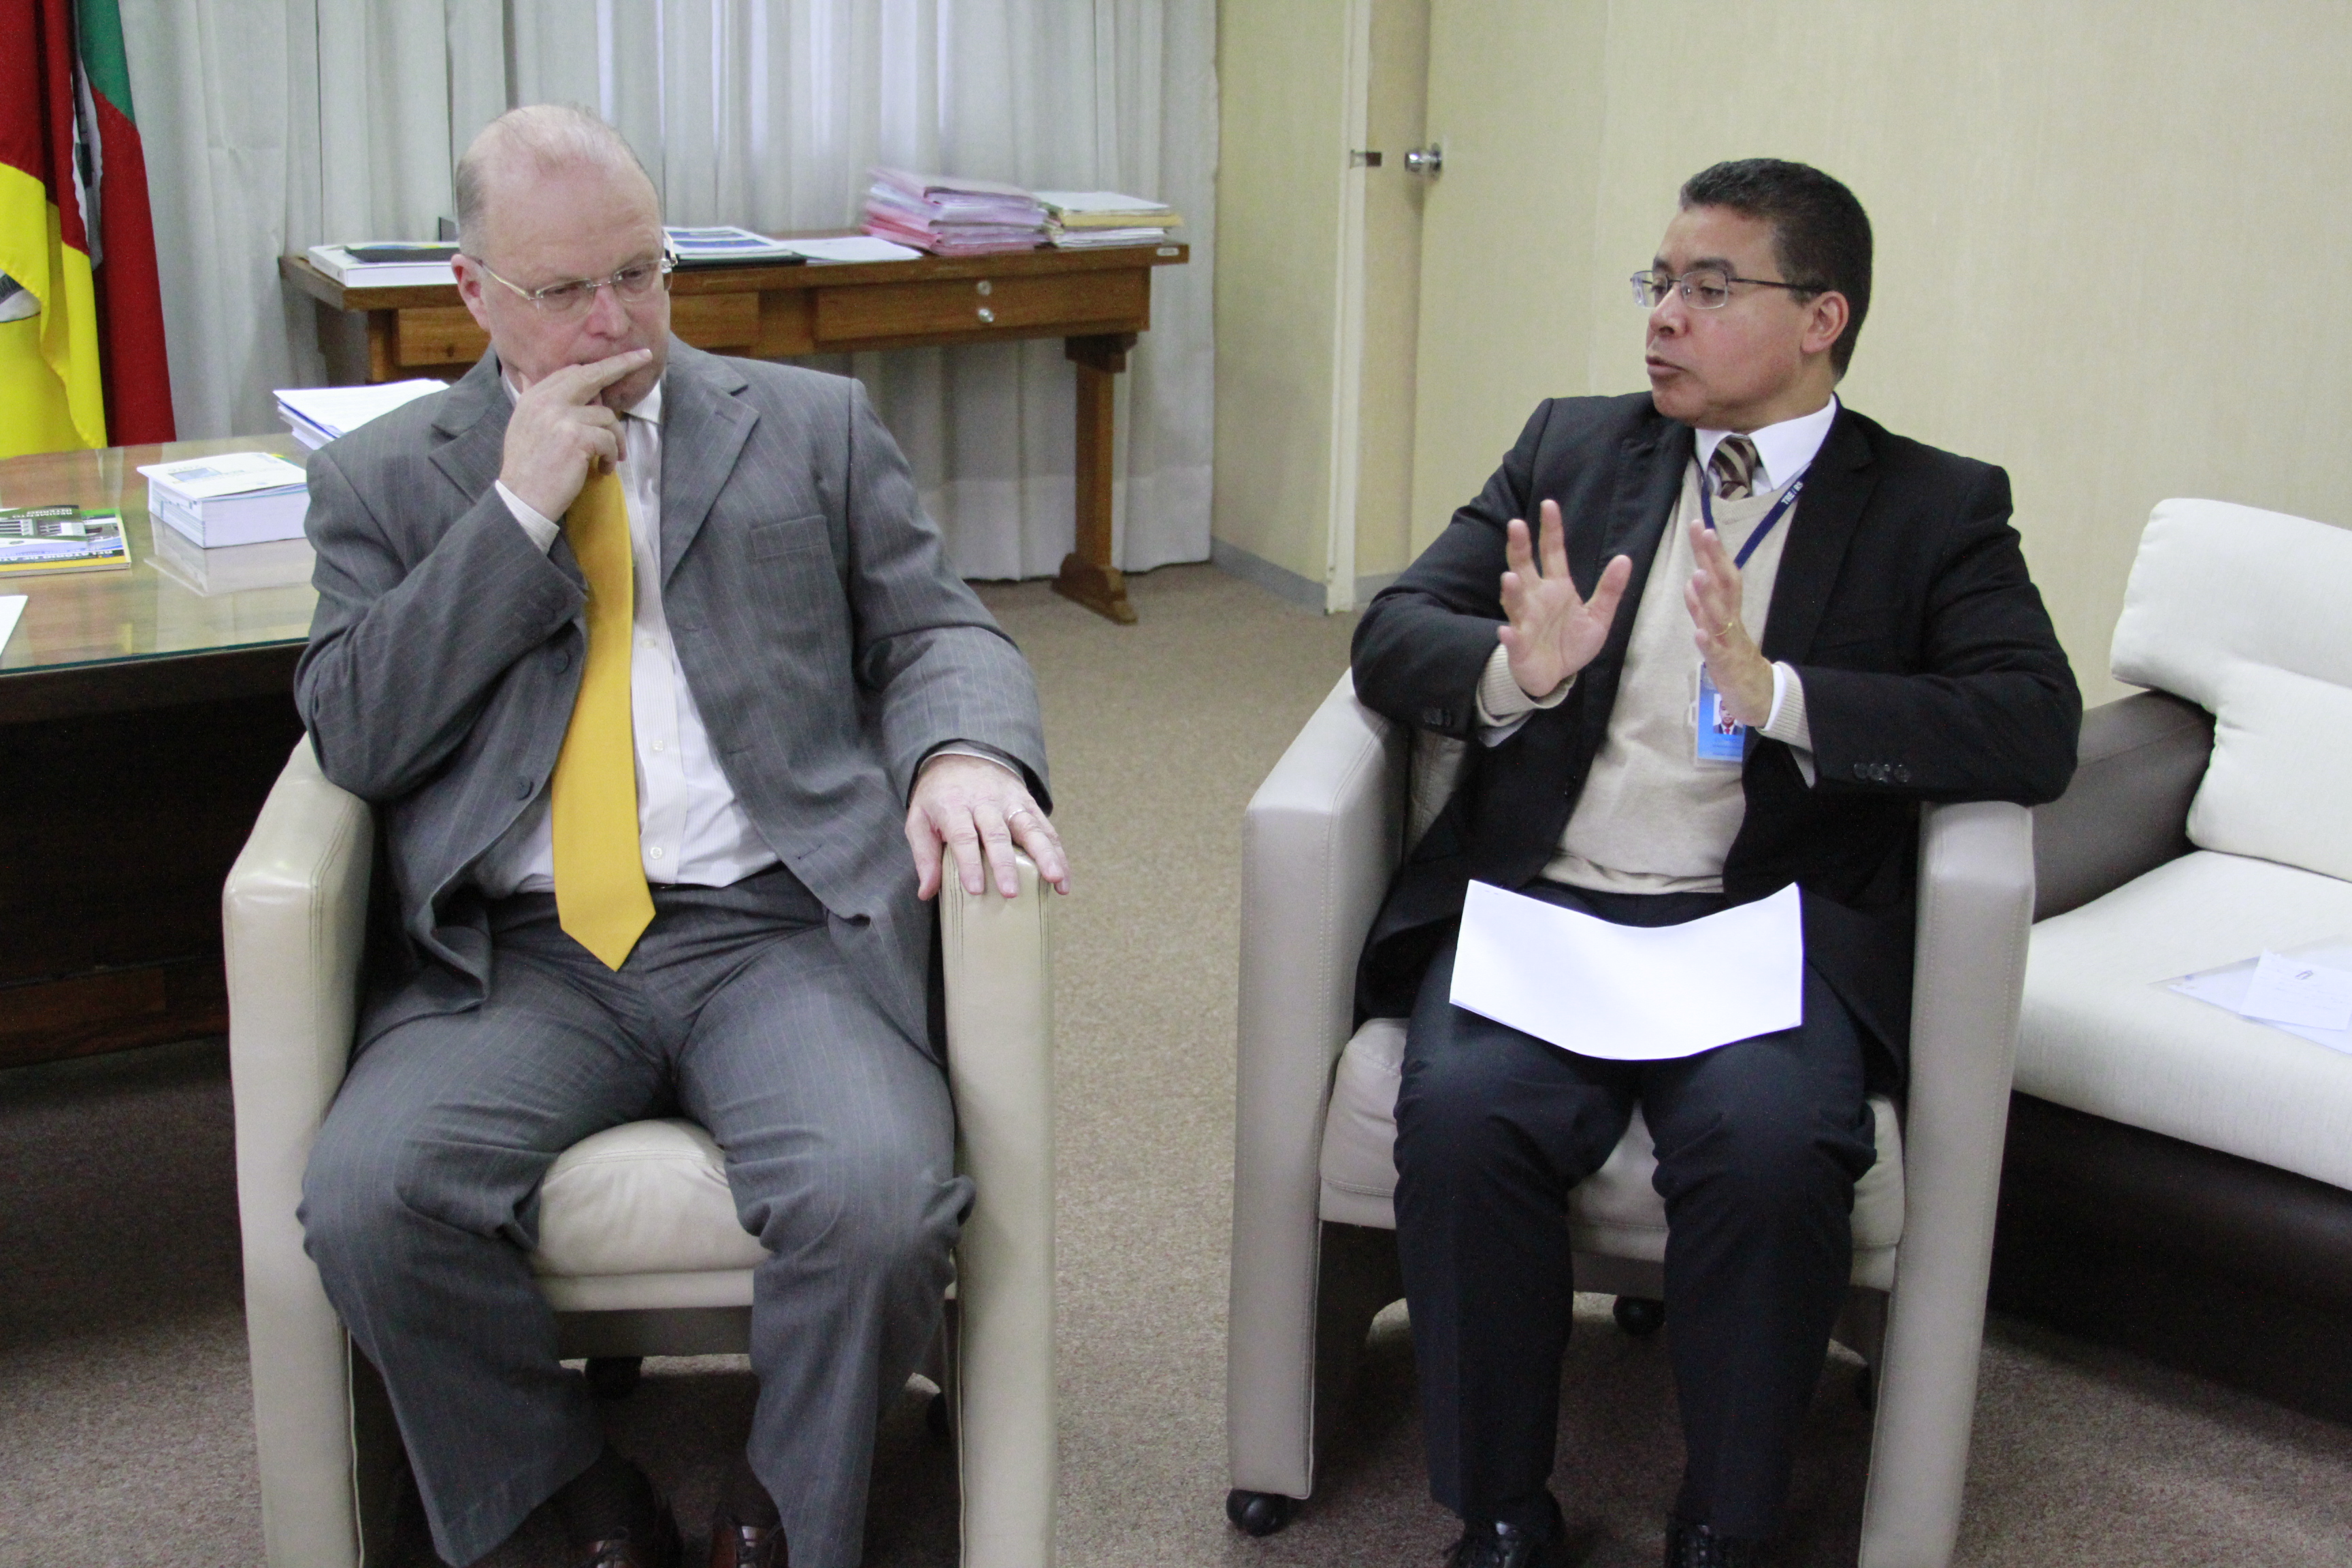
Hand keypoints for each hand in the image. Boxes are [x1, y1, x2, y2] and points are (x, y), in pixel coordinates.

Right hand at [499, 349, 653, 518]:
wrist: (522, 498)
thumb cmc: (527, 467)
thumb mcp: (522, 425)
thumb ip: (531, 400)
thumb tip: (528, 376)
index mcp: (534, 396)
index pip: (571, 372)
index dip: (597, 368)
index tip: (620, 360)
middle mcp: (546, 400)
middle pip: (592, 375)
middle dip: (622, 363)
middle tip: (644, 357)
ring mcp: (561, 417)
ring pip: (607, 416)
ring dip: (615, 439)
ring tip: (610, 459)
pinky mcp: (576, 437)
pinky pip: (609, 439)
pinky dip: (612, 456)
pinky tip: (603, 469)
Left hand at [905, 753, 1069, 900]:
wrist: (961, 757)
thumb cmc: (938, 798)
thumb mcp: (919, 820)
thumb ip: (924, 856)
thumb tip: (926, 893)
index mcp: (954, 806)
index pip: (963, 836)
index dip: (970, 863)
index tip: (975, 889)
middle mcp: (985, 803)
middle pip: (997, 834)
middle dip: (1006, 865)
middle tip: (1011, 893)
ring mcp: (1010, 802)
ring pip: (1030, 828)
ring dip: (1045, 855)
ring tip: (1055, 880)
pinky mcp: (1028, 803)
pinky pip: (1046, 828)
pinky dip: (1057, 852)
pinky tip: (1063, 877)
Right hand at [1496, 499, 1632, 697]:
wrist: (1554, 676)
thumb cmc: (1571, 643)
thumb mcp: (1598, 616)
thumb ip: (1610, 590)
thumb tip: (1625, 558)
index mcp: (1556, 587)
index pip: (1552, 552)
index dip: (1551, 529)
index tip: (1549, 504)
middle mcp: (1535, 598)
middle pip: (1524, 566)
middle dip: (1519, 547)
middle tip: (1516, 524)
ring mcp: (1524, 621)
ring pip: (1514, 601)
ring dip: (1511, 591)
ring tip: (1510, 577)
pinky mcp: (1518, 646)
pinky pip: (1512, 639)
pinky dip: (1508, 636)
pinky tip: (1505, 631)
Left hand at [1684, 518, 1776, 726]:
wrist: (1760, 697)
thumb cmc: (1735, 661)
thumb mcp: (1717, 629)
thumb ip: (1702, 606)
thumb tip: (1692, 578)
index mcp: (1729, 612)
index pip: (1721, 575)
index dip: (1711, 552)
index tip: (1699, 525)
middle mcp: (1732, 622)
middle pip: (1726, 585)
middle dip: (1714, 559)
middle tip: (1704, 532)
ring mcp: (1731, 644)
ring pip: (1721, 617)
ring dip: (1709, 595)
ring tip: (1698, 574)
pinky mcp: (1727, 668)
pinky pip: (1717, 655)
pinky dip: (1708, 642)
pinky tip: (1698, 632)